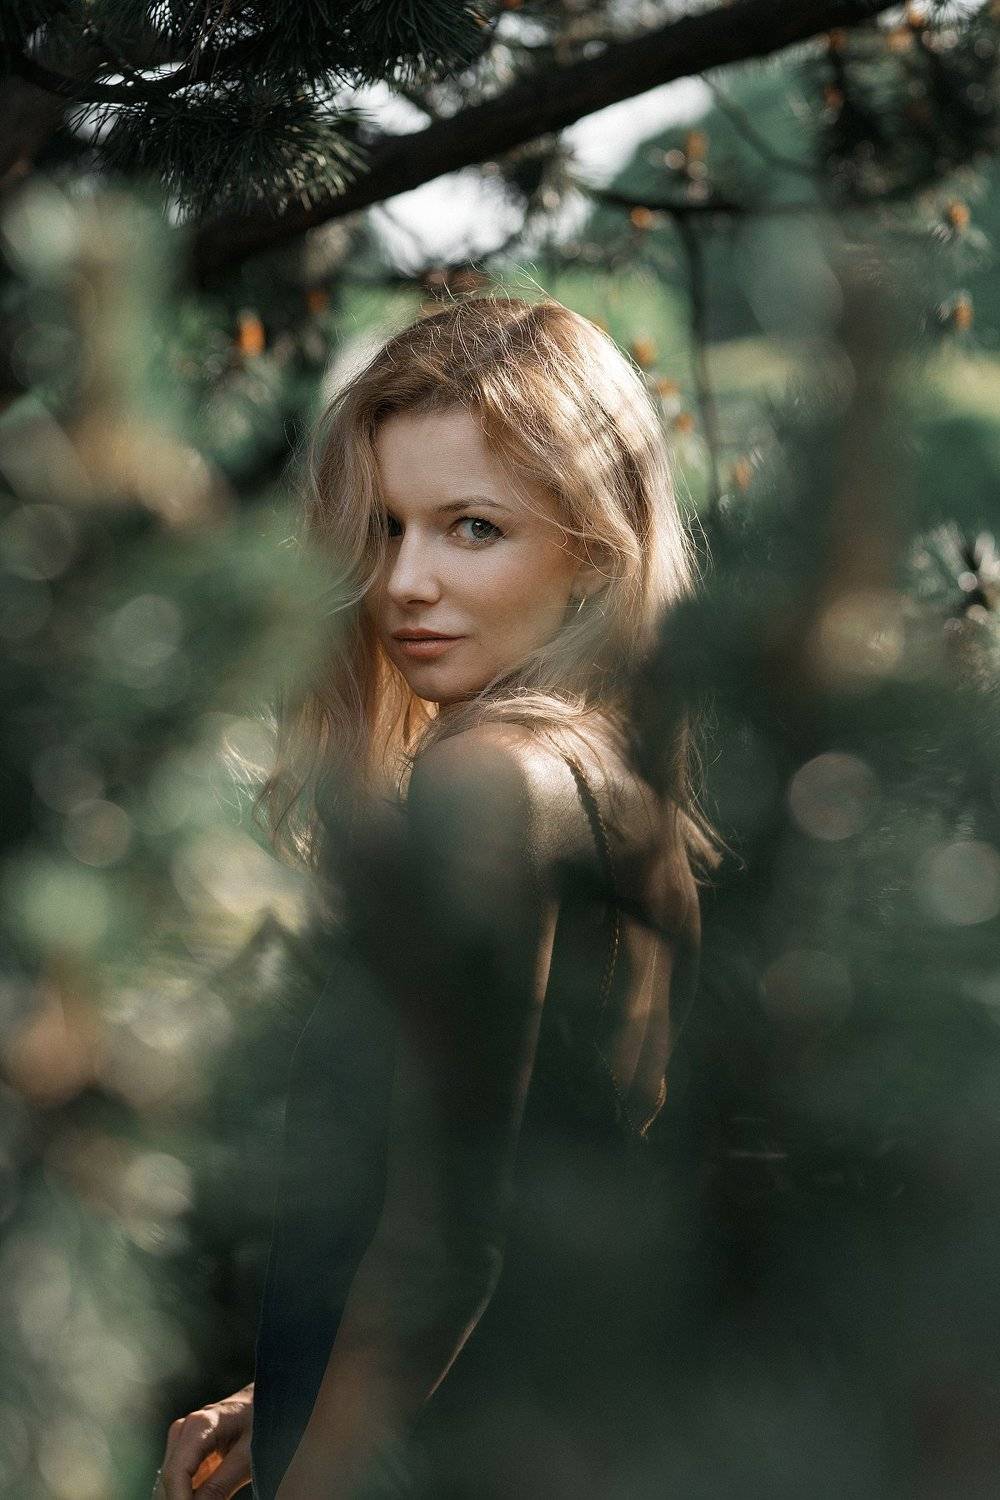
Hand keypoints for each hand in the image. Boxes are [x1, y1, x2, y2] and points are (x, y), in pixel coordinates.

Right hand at [153, 1382, 253, 1498]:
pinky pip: (179, 1479)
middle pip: (170, 1479)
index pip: (176, 1473)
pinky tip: (209, 1496)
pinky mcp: (185, 1449)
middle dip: (184, 1499)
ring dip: (186, 1496)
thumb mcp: (247, 1455)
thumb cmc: (261, 1420)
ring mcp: (181, 1438)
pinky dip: (188, 1494)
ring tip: (218, 1496)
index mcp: (199, 1425)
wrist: (263, 1399)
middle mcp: (183, 1429)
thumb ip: (220, 1485)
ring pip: (170, 1482)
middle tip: (217, 1499)